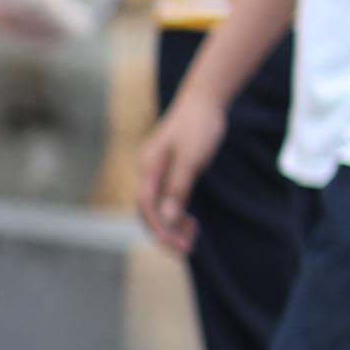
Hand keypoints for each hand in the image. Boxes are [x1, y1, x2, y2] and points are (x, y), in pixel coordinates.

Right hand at [135, 88, 225, 254]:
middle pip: (147, 211)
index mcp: (148, 168)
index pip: (146, 208)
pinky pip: (164, 198)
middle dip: (164, 233)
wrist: (203, 100)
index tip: (179, 245)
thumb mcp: (191, 160)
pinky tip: (189, 220)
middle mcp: (147, 171)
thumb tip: (167, 218)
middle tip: (187, 248)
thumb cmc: (198, 127)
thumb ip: (178, 189)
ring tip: (192, 236)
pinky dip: (174, 213)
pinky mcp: (167, 169)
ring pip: (155, 207)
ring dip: (170, 225)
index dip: (160, 229)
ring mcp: (156, 171)